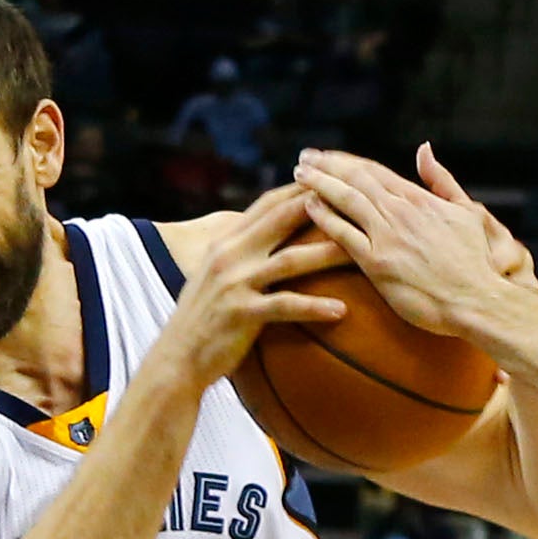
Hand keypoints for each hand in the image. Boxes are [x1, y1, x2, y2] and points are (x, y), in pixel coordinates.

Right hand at [144, 186, 348, 388]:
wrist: (177, 358)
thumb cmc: (203, 320)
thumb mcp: (215, 276)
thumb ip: (240, 253)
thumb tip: (266, 237)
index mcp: (226, 242)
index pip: (267, 204)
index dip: (300, 189)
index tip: (332, 180)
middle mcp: (230, 255)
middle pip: (282, 220)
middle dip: (320, 208)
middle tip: (357, 204)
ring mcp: (235, 283)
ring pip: (290, 260)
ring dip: (328, 255)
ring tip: (360, 255)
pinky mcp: (242, 314)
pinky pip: (285, 306)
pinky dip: (314, 307)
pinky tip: (341, 311)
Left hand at [296, 146, 524, 335]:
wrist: (479, 299)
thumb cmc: (477, 263)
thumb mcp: (468, 212)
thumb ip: (442, 181)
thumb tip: (424, 149)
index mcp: (419, 199)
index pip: (374, 171)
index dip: (348, 161)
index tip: (328, 155)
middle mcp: (401, 211)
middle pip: (356, 178)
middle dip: (327, 164)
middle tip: (304, 156)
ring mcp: (388, 236)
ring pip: (346, 199)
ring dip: (319, 183)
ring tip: (298, 173)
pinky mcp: (379, 264)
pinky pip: (344, 235)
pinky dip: (325, 217)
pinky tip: (307, 205)